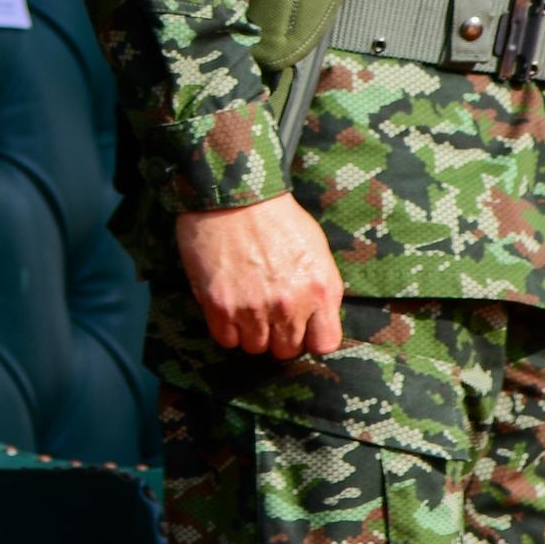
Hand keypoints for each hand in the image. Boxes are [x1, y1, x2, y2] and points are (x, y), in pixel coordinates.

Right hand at [177, 195, 344, 361]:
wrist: (233, 193)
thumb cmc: (276, 216)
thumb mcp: (316, 248)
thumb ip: (320, 288)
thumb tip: (315, 319)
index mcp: (320, 289)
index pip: (325, 344)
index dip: (311, 337)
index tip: (301, 326)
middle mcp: (290, 305)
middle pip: (286, 350)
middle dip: (278, 334)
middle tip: (268, 311)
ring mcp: (253, 308)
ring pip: (255, 347)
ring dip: (250, 331)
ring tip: (245, 304)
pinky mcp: (220, 306)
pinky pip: (226, 339)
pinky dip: (226, 328)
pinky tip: (227, 305)